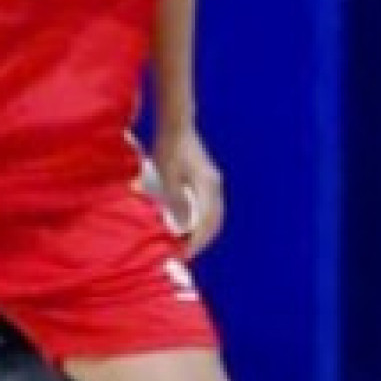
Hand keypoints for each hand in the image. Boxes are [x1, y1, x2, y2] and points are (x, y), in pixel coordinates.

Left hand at [152, 123, 224, 258]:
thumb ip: (174, 200)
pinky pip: (209, 207)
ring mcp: (213, 182)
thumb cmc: (168, 148)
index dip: (195, 241)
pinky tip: (187, 225)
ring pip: (213, 215)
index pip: (206, 223)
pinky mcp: (208, 179)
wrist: (176, 125)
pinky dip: (201, 220)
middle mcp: (215, 186)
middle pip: (214, 222)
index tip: (183, 254)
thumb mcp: (166, 175)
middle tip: (184, 254)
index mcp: (207, 186)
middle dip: (201, 240)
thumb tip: (183, 227)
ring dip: (202, 231)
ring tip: (186, 244)